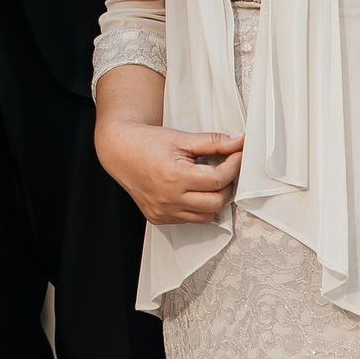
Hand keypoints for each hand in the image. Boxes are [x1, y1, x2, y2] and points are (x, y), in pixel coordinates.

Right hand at [95, 117, 242, 225]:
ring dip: (214, 199)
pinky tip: (190, 191)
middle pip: (217, 202)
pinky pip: (190, 219)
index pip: (218, 180)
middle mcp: (168, 198)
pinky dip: (197, 207)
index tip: (236, 156)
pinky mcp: (159, 218)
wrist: (120, 151)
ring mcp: (163, 211)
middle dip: (227, 185)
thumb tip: (239, 142)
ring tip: (207, 181)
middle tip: (224, 169)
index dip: (233, 166)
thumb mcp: (182, 138)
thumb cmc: (148, 143)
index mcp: (174, 176)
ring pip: (207, 216)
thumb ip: (214, 142)